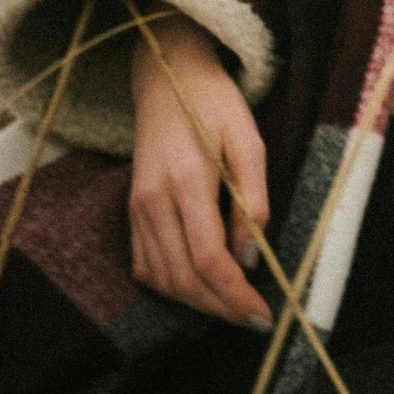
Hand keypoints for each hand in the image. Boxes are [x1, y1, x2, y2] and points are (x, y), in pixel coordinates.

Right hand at [129, 11, 271, 329]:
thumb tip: (252, 258)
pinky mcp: (131, 209)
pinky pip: (146, 266)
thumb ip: (254, 199)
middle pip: (184, 278)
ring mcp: (137, 207)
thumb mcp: (249, 140)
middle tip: (253, 319)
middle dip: (220, 307)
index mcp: (187, 180)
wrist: (167, 74)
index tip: (263, 314)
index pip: (208, 259)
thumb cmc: (215, 103)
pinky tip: (199, 286)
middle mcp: (154, 200)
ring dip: (198, 303)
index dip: (235, 295)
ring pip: (163, 279)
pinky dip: (172, 286)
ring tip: (232, 306)